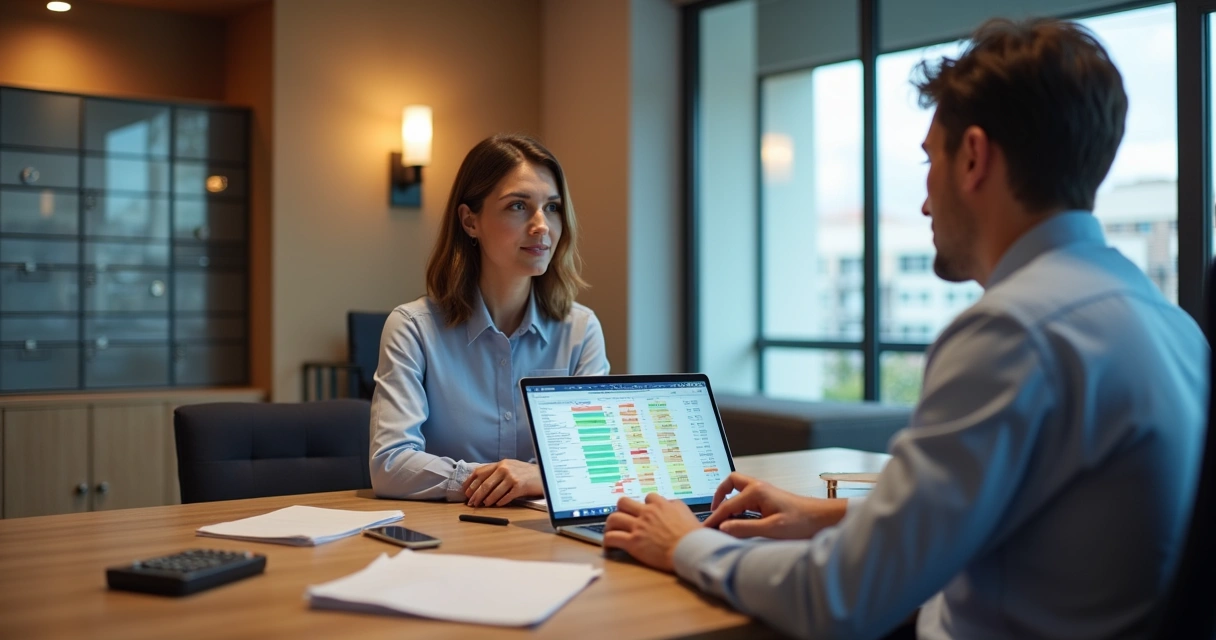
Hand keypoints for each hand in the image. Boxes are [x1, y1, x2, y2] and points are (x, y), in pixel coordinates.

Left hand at [461, 459, 541, 506]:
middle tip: (471, 503)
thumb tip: (480, 485)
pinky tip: (497, 505)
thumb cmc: (525, 473)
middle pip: (484, 483)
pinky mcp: (520, 486)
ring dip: (486, 500)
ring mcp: (512, 477)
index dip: (470, 482)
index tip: (465, 491)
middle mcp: (505, 468)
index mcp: (500, 463)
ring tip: (483, 505)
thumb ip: (497, 473)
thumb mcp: (510, 468)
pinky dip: (500, 502)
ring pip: (494, 491)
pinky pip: (506, 496)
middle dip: (476, 494)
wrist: (544, 474)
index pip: (480, 472)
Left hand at [602, 493, 702, 571]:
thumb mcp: (687, 513)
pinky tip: (609, 546)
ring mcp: (639, 527)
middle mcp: (647, 513)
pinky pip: (612, 537)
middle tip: (623, 517)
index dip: (645, 505)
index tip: (645, 512)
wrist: (691, 551)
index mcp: (661, 504)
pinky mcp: (633, 542)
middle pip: (623, 502)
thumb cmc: (693, 536)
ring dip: (610, 524)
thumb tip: (669, 505)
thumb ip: (675, 507)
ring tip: (611, 530)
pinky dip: (608, 541)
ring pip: (613, 518)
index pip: (647, 497)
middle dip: (621, 509)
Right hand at [702, 472, 845, 538]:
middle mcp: (758, 487)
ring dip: (729, 502)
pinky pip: (746, 498)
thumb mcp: (771, 529)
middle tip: (713, 514)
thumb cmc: (802, 521)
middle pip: (730, 483)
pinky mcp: (768, 499)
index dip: (714, 518)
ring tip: (724, 520)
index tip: (704, 529)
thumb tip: (723, 528)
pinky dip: (739, 507)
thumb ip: (745, 528)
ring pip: (738, 490)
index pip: (727, 505)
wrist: (822, 519)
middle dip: (718, 497)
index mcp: (756, 491)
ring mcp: (764, 492)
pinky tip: (740, 521)